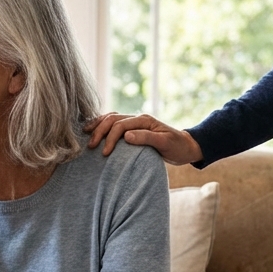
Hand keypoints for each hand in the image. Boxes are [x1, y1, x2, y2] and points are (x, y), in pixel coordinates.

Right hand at [83, 113, 203, 164]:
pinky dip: (102, 126)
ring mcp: (134, 122)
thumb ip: (146, 138)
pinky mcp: (133, 129)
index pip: (120, 125)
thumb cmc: (177, 147)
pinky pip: (114, 124)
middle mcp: (138, 118)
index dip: (110, 138)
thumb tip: (125, 136)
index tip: (104, 153)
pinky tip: (94, 131)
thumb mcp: (165, 143)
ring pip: (111, 118)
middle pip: (112, 119)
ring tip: (86, 134)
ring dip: (98, 125)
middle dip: (99, 131)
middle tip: (91, 146)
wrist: (186, 147)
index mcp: (144, 120)